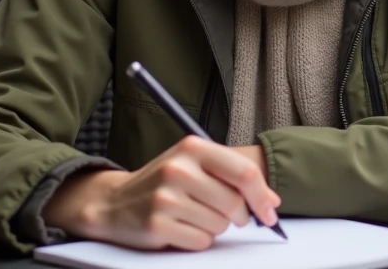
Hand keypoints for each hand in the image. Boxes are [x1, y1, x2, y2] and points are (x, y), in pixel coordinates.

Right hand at [42, 137, 278, 250]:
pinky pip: (201, 241)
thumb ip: (232, 176)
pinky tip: (182, 227)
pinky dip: (198, 239)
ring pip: (220, 225)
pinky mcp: (158, 224)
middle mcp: (179, 168)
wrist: (115, 201)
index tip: (270, 211)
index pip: (243, 172)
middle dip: (238, 216)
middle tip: (228, 215)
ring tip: (194, 215)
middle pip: (234, 203)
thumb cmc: (164, 182)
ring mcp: (166, 197)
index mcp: (193, 147)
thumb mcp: (194, 164)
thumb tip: (272, 201)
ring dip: (215, 227)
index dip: (263, 196)